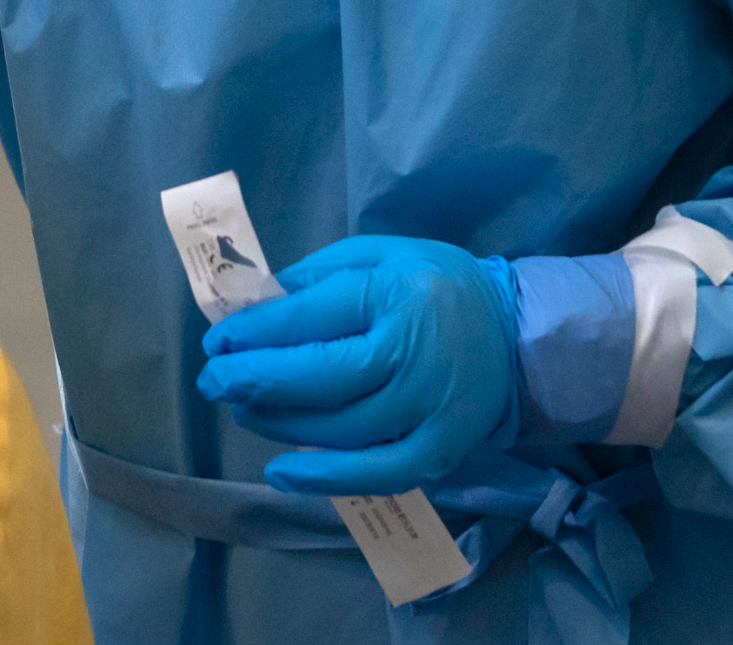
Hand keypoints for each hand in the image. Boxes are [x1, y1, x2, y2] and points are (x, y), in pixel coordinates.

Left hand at [196, 236, 520, 495]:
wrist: (518, 334)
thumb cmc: (437, 287)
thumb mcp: (383, 255)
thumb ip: (320, 274)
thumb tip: (258, 304)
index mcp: (394, 291)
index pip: (310, 316)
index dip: (255, 333)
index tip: (218, 343)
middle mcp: (412, 350)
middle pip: (319, 376)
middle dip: (254, 381)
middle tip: (214, 382)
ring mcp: (429, 406)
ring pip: (339, 427)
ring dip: (278, 424)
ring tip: (243, 410)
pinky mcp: (441, 448)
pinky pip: (377, 473)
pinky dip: (326, 478)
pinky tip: (283, 471)